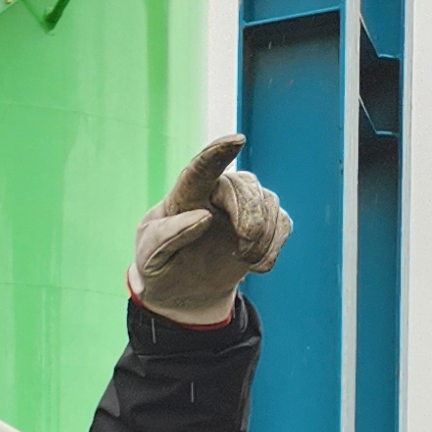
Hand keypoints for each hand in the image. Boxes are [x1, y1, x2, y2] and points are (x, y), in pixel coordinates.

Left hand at [128, 134, 291, 325]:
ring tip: (243, 260)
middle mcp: (216, 193)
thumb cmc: (160, 268)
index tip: (236, 141)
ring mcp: (243, 206)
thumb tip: (204, 217)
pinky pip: (282, 223)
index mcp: (184, 196)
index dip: (217, 154)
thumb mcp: (150, 258)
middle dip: (250, 216)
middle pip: (244, 187)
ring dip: (262, 237)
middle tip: (243, 248)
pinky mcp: (264, 224)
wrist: (180, 291)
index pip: (201, 169)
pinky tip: (256, 266)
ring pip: (268, 203)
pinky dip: (273, 248)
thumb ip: (167, 237)